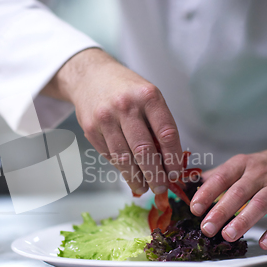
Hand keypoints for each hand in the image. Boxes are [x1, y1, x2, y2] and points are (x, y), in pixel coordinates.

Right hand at [42, 48, 182, 194]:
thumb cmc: (127, 90)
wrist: (90, 76)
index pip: (166, 134)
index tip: (176, 175)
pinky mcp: (91, 129)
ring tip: (144, 188)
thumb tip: (168, 163)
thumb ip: (158, 125)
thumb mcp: (148, 97)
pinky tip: (129, 175)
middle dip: (155, 175)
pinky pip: (110, 155)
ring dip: (136, 178)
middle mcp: (126, 106)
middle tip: (161, 189)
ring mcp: (106, 118)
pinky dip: (121, 168)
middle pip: (144, 150)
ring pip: (124, 158)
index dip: (173, 159)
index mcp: (148, 96)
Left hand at [190, 122, 266, 249]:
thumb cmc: (263, 166)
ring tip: (227, 235)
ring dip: (243, 221)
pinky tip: (264, 243)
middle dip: (220, 211)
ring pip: (259, 204)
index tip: (194, 207)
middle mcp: (258, 174)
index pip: (221, 177)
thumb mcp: (240, 164)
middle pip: (238, 193)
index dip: (207, 192)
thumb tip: (190, 185)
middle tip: (206, 228)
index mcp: (241, 164)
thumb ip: (216, 176)